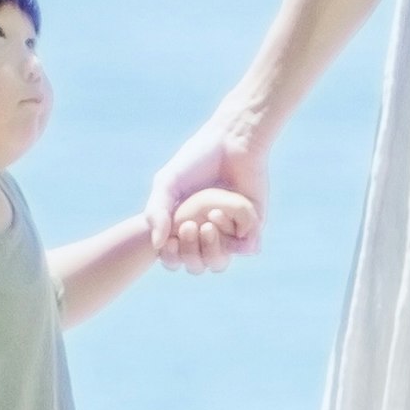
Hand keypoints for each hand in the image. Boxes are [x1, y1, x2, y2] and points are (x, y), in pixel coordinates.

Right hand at [148, 123, 265, 271]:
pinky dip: (233, 235)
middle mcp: (206, 234)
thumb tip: (157, 244)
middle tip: (188, 225)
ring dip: (211, 247)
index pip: (174, 259)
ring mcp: (230, 232)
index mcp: (184, 227)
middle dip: (190, 252)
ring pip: (219, 263)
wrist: (232, 143)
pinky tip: (222, 211)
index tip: (169, 241)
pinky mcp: (253, 226)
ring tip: (209, 220)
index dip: (170, 258)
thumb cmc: (196, 159)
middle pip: (196, 266)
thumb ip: (156, 211)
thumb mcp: (167, 183)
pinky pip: (246, 248)